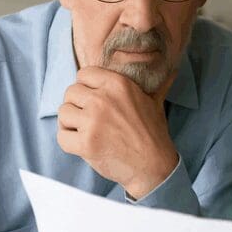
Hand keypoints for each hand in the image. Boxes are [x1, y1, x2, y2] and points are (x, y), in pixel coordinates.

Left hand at [57, 66, 178, 198]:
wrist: (153, 166)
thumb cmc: (152, 134)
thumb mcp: (152, 101)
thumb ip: (146, 83)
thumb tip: (170, 65)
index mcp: (118, 84)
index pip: (84, 74)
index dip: (86, 87)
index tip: (92, 100)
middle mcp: (103, 99)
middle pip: (70, 92)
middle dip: (77, 105)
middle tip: (89, 118)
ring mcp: (93, 122)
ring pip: (63, 112)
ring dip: (70, 123)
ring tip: (85, 131)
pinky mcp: (86, 144)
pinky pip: (61, 136)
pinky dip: (68, 142)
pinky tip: (82, 144)